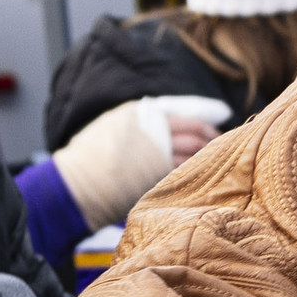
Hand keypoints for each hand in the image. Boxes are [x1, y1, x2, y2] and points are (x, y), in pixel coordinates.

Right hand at [52, 95, 228, 226]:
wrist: (75, 183)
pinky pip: (185, 174)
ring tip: (215, 161)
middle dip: (212, 140)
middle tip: (221, 145)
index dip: (208, 119)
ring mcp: (160, 158)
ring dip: (208, 158)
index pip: (189, 113)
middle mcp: (158, 133)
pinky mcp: (159, 181)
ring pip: (195, 155)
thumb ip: (145, 119)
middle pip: (197, 135)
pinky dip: (195, 174)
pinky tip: (200, 176)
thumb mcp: (116, 121)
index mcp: (147, 114)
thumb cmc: (91, 152)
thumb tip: (172, 123)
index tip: (219, 122)